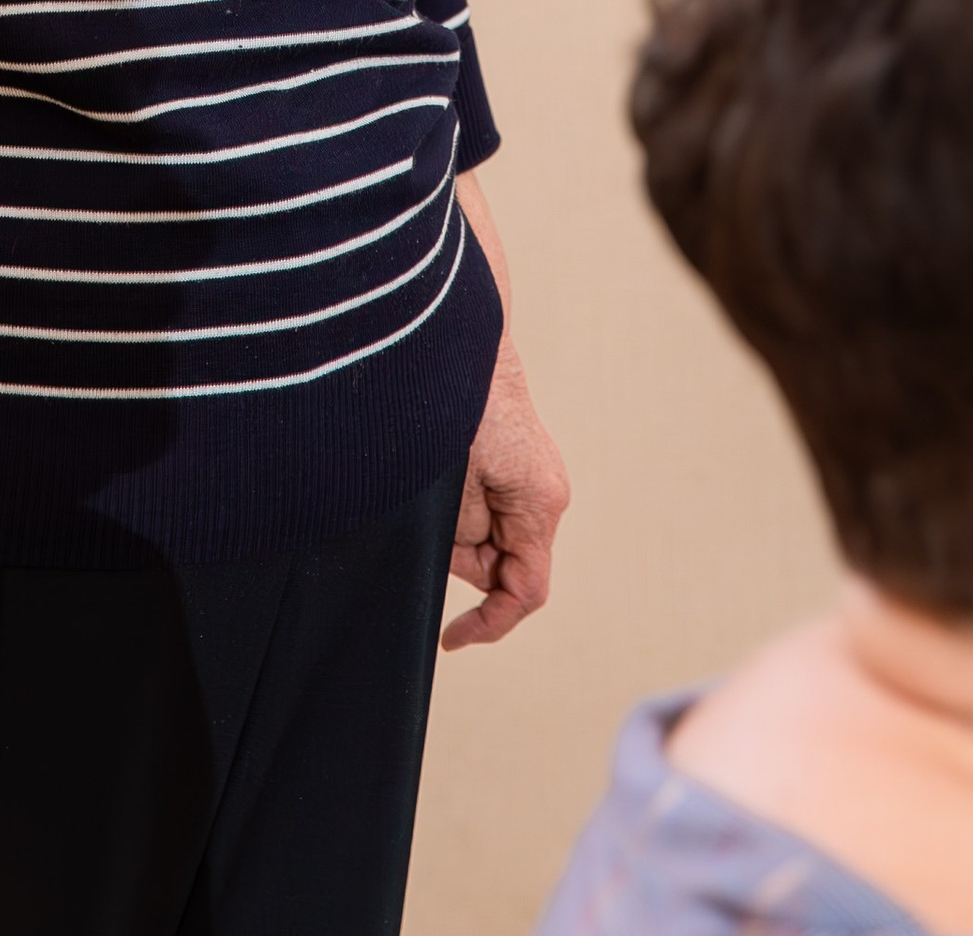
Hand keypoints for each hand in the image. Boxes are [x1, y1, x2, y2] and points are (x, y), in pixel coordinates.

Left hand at [442, 348, 569, 647]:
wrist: (464, 333)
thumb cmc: (459, 402)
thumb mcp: (455, 485)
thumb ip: (464, 535)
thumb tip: (465, 559)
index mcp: (540, 503)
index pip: (524, 589)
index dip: (489, 623)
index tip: (450, 638)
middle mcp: (545, 491)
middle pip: (500, 559)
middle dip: (457, 554)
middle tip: (426, 515)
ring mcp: (532, 472)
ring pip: (487, 529)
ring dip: (453, 522)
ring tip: (432, 476)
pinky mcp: (514, 456)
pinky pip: (485, 500)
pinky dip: (458, 501)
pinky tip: (441, 469)